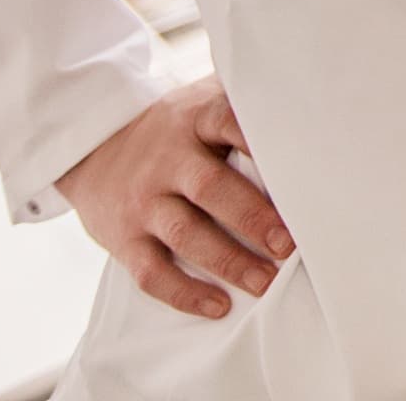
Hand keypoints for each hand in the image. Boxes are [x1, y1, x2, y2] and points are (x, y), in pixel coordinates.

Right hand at [56, 79, 291, 319]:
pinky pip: (152, 272)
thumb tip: (311, 99)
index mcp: (194, 120)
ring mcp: (143, 201)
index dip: (256, 139)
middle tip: (289, 244)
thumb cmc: (174, 127)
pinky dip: (185, 293)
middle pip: (210, 187)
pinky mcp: (123, 239)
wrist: (94, 146)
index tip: (294, 164)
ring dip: (228, 262)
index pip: (226, 121)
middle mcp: (167, 160)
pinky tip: (219, 306)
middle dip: (251, 217)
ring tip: (265, 282)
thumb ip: (244, 101)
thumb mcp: (202, 101)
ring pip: (185, 234)